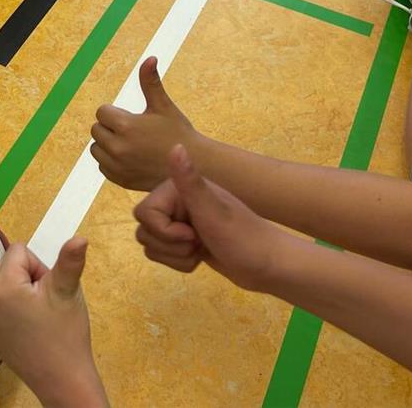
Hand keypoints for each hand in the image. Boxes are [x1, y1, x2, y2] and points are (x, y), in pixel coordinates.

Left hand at [0, 238, 107, 407]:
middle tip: (46, 304)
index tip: (49, 291)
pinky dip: (14, 308)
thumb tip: (80, 237)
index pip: (20, 251)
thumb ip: (70, 260)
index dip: (40, 267)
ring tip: (39, 316)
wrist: (62, 380)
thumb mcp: (68, 292)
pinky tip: (30, 327)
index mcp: (3, 286)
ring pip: (5, 284)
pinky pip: (0, 304)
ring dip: (22, 292)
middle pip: (9, 266)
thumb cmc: (66, 335)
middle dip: (30, 278)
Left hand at [91, 57, 196, 190]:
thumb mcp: (163, 106)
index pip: (102, 112)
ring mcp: (117, 166)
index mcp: (126, 126)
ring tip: (130, 143)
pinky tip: (130, 157)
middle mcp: (117, 148)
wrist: (193, 167)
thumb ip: (150, 82)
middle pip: (96, 129)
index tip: (132, 117)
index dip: (116, 113)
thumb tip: (150, 57)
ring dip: (107, 144)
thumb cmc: (178, 133)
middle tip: (133, 131)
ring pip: (96, 149)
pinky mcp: (119, 180)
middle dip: (110, 127)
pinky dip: (111, 161)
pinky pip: (102, 166)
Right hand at [134, 144, 288, 291]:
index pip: (143, 213)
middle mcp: (175, 202)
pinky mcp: (184, 241)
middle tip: (198, 241)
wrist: (268, 266)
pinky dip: (179, 262)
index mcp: (177, 189)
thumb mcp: (212, 211)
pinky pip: (163, 254)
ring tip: (200, 250)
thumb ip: (189, 180)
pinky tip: (201, 256)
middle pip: (144, 231)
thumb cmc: (242, 238)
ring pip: (151, 245)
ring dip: (175, 256)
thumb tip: (176, 145)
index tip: (191, 232)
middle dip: (170, 246)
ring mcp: (179, 222)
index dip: (164, 230)